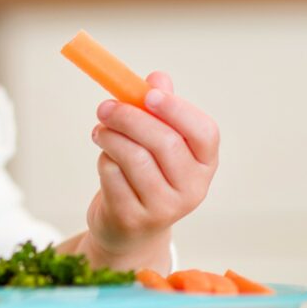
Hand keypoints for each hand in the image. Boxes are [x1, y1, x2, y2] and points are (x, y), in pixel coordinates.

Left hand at [85, 71, 217, 261]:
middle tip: (105, 107)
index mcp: (205, 163)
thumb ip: (159, 108)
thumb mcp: (157, 142)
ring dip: (110, 136)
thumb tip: (158, 77)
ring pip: (135, 157)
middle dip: (130, 117)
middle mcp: (193, 189)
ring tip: (100, 131)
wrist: (129, 229)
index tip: (148, 94)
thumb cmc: (146, 174)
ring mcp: (165, 208)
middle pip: (165, 142)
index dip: (177, 110)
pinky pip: (113, 175)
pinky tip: (105, 159)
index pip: (205, 133)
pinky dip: (104, 159)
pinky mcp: (134, 218)